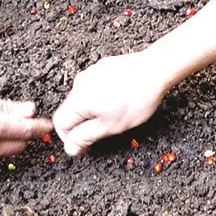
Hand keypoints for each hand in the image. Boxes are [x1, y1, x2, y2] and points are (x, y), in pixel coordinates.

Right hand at [54, 52, 172, 155]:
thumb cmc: (136, 99)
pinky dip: (101, 97)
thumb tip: (70, 148)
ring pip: (83, 98)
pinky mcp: (103, 67)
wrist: (155, 70)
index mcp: (78, 99)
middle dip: (83, 124)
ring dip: (93, 110)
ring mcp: (91, 72)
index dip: (69, 139)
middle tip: (104, 131)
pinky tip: (120, 100)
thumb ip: (86, 137)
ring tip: (116, 114)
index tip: (84, 145)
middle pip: (71, 110)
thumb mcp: (110, 127)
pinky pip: (94, 86)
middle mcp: (80, 83)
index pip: (60, 123)